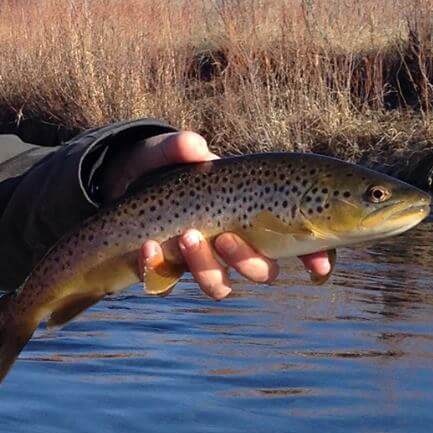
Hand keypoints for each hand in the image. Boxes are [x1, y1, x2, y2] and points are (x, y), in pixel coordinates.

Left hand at [101, 129, 333, 299]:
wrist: (114, 190)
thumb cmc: (155, 168)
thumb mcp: (165, 152)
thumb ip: (178, 148)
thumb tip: (195, 145)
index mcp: (249, 212)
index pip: (299, 240)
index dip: (315, 256)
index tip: (318, 268)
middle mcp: (230, 243)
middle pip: (262, 271)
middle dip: (250, 262)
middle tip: (228, 238)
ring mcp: (199, 262)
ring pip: (220, 286)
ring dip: (208, 268)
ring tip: (187, 236)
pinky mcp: (164, 270)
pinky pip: (167, 282)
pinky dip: (157, 267)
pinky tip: (146, 245)